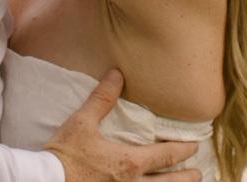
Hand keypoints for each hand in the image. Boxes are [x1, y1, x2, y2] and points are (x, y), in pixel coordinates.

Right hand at [45, 71, 200, 181]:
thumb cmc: (66, 154)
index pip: (165, 155)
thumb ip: (102, 99)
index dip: (182, 150)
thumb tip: (117, 75)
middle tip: (198, 174)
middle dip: (185, 177)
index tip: (194, 146)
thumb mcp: (82, 122)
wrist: (48, 181)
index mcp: (129, 162)